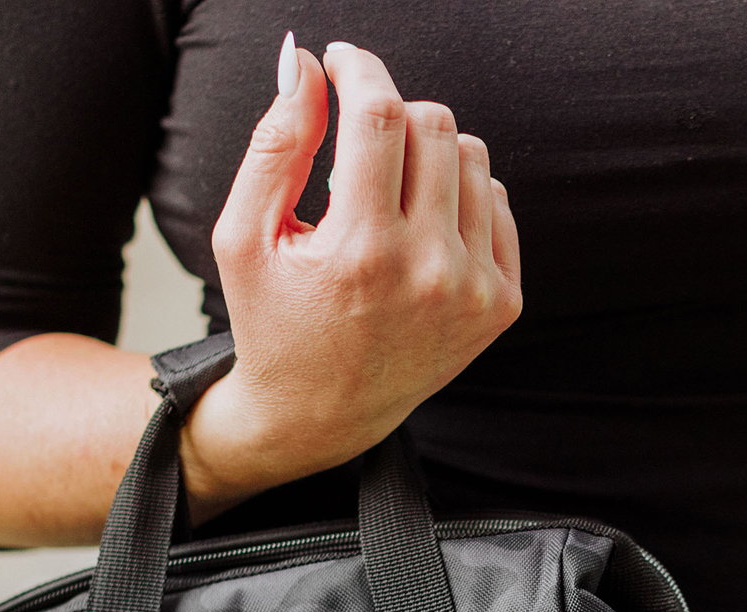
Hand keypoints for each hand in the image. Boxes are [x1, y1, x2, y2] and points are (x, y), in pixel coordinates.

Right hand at [182, 37, 522, 518]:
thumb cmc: (274, 321)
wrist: (321, 414)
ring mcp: (474, 291)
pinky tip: (419, 224)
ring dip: (426, 150)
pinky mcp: (502, 305)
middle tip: (355, 137)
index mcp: (361, 252)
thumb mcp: (244, 236)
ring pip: (472, 155)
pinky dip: (457, 194)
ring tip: (384, 188)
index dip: (360, 69)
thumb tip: (306, 62)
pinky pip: (495, 201)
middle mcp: (428, 272)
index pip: (381, 116)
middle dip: (389, 111)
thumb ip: (275, 142)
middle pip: (434, 125)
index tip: (341, 61)